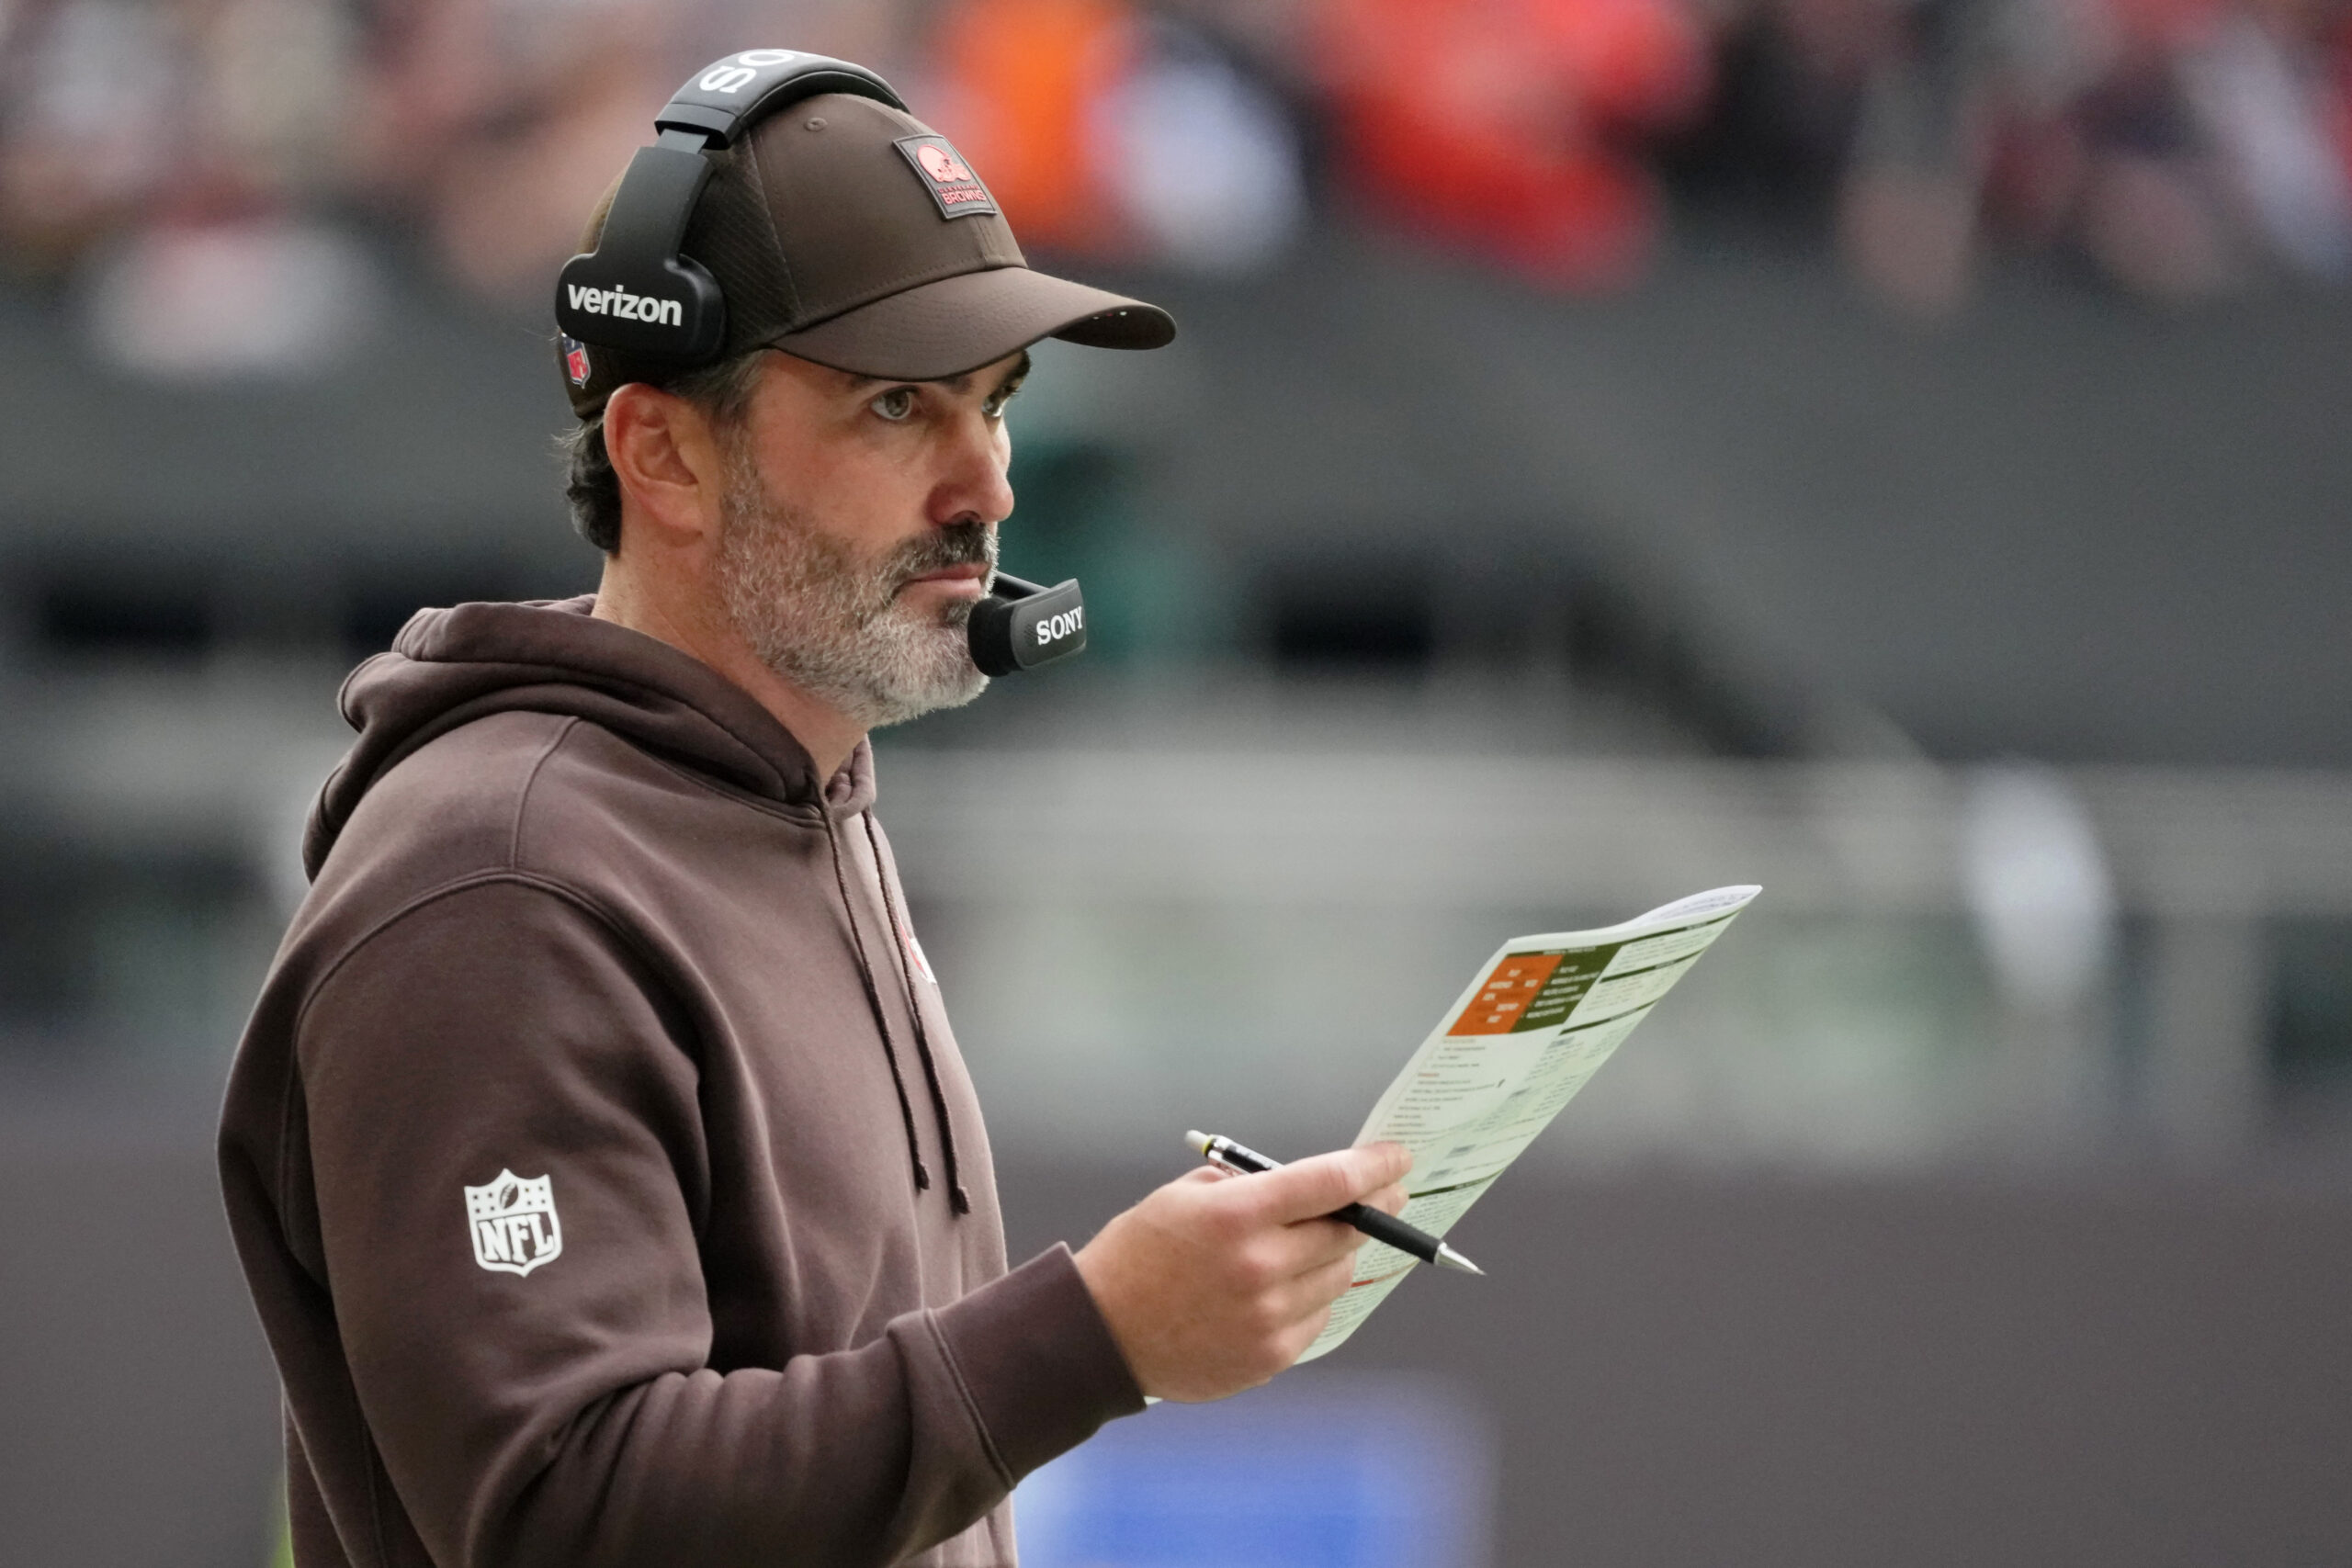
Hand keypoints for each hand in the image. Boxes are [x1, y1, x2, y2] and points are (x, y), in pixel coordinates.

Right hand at [1072, 1142, 1412, 1402]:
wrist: (1101, 1332)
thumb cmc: (1140, 1255)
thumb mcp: (1186, 1196)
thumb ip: (1250, 1186)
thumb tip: (1312, 1186)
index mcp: (1237, 1215)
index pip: (1331, 1184)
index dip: (1374, 1167)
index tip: (1398, 1159)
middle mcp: (1260, 1266)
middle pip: (1347, 1232)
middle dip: (1371, 1210)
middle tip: (1383, 1198)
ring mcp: (1268, 1317)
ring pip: (1338, 1276)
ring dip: (1336, 1255)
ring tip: (1311, 1246)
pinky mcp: (1269, 1357)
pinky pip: (1316, 1317)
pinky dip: (1311, 1297)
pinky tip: (1282, 1289)